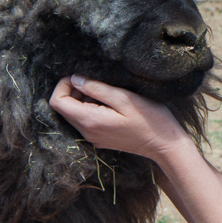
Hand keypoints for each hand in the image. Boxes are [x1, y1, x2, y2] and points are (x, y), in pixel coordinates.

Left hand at [48, 75, 192, 160]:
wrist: (164, 145)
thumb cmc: (149, 119)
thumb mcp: (124, 98)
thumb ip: (96, 88)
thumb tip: (75, 79)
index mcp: (89, 121)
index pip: (57, 102)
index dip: (63, 85)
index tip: (80, 77)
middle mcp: (87, 132)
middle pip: (63, 108)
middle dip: (73, 90)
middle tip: (95, 82)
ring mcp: (93, 138)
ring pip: (74, 114)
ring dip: (83, 98)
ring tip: (105, 92)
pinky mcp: (100, 138)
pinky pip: (85, 120)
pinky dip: (90, 107)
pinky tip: (109, 103)